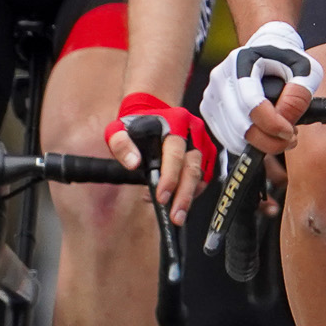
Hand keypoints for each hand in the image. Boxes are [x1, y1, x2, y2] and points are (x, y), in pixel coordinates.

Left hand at [106, 94, 216, 224]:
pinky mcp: (207, 152)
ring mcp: (203, 142)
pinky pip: (205, 175)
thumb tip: (133, 164)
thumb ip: (121, 145)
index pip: (175, 154)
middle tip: (176, 216)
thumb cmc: (137, 121)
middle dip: (184, 195)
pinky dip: (194, 190)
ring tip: (177, 213)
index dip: (170, 178)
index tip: (162, 198)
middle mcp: (193, 132)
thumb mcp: (119, 128)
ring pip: (202, 174)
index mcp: (174, 123)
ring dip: (189, 195)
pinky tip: (179, 198)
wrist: (154, 109)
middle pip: (193, 168)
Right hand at [200, 22, 321, 154]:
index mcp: (241, 62)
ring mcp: (212, 95)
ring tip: (281, 137)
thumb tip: (284, 120)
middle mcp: (221, 78)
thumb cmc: (285, 61)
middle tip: (290, 138)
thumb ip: (299, 94)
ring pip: (234, 137)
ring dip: (261, 145)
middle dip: (270, 140)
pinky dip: (249, 145)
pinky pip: (227, 139)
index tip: (290, 132)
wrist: (264, 54)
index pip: (251, 102)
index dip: (272, 124)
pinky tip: (265, 136)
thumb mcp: (304, 69)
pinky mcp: (210, 110)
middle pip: (241, 124)